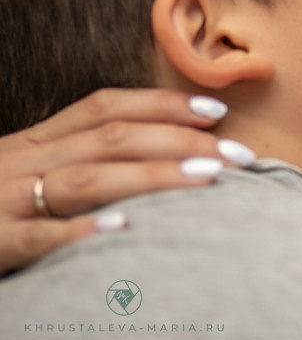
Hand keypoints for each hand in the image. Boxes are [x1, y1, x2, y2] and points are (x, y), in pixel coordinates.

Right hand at [0, 88, 251, 274]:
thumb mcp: (25, 176)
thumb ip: (80, 165)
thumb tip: (163, 160)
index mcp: (34, 142)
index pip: (106, 108)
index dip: (163, 103)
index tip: (217, 109)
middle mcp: (21, 161)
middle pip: (111, 138)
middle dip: (181, 140)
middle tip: (239, 155)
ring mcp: (2, 199)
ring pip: (85, 178)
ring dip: (152, 177)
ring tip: (205, 180)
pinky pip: (36, 236)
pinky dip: (79, 230)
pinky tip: (125, 228)